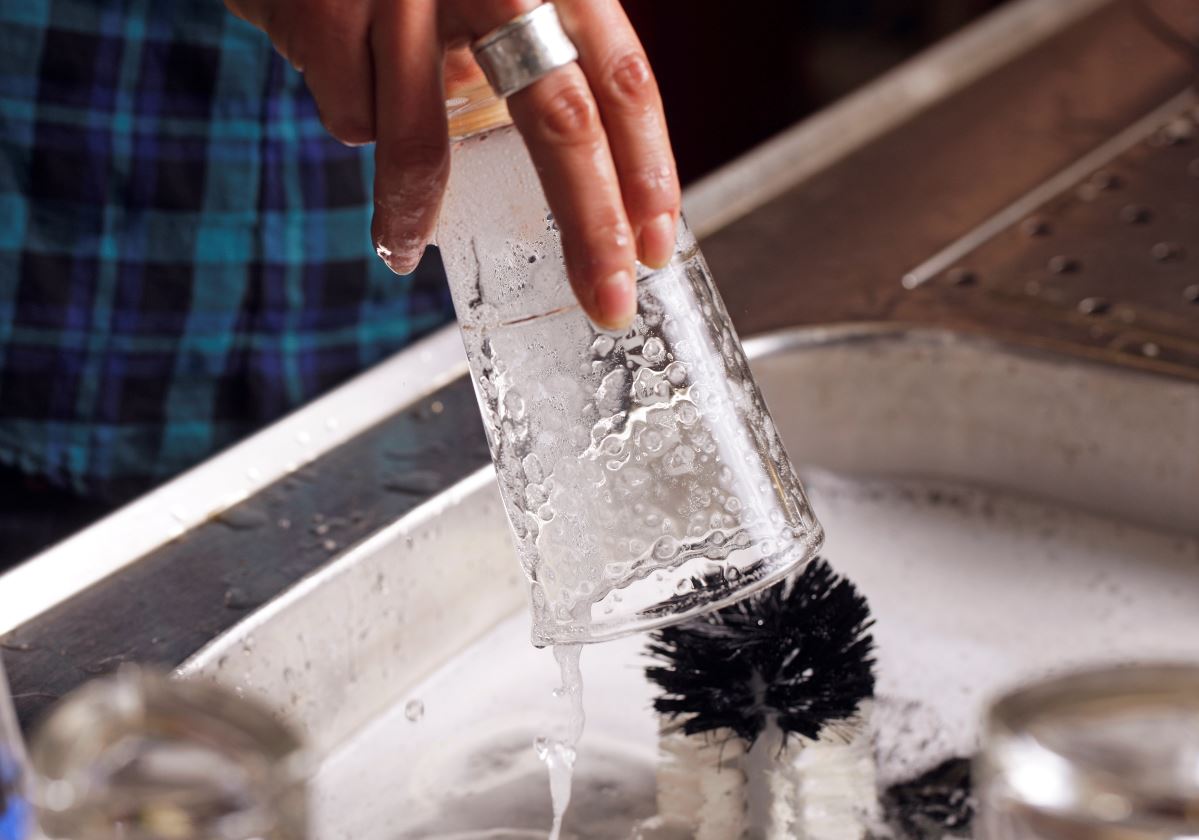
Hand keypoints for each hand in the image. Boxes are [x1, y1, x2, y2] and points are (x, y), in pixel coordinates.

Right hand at [225, 0, 680, 330]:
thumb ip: (534, 58)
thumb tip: (582, 178)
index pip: (624, 79)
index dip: (648, 170)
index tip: (656, 248)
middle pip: (560, 118)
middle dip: (589, 226)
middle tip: (604, 301)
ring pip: (420, 139)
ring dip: (411, 211)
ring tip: (401, 244)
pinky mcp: (327, 8)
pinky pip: (351, 116)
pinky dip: (352, 119)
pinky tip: (344, 76)